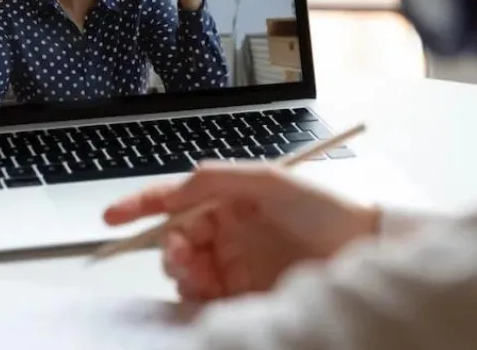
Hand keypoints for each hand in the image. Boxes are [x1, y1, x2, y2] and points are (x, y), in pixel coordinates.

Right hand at [103, 162, 379, 301]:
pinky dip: (196, 296)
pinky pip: (205, 298)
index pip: (174, 201)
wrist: (364, 253)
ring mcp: (234, 265)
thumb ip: (218, 178)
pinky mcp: (244, 296)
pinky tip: (206, 292)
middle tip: (181, 254)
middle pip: (175, 240)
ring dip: (181, 271)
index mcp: (228, 201)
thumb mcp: (269, 180)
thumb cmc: (323, 210)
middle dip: (167, 246)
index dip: (140, 206)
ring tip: (197, 272)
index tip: (112, 217)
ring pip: (186, 270)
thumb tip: (178, 183)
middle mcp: (227, 232)